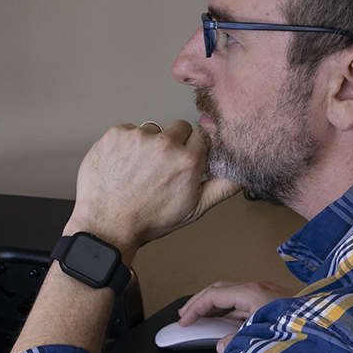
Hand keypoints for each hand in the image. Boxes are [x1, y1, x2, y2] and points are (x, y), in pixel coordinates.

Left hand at [63, 120, 240, 259]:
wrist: (107, 225)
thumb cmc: (149, 220)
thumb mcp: (195, 208)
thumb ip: (225, 186)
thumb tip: (245, 173)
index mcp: (188, 159)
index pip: (201, 135)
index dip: (192, 151)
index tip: (181, 163)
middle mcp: (165, 143)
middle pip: (178, 127)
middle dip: (173, 144)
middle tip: (160, 169)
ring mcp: (138, 137)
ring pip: (152, 129)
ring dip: (148, 144)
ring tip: (139, 171)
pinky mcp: (115, 134)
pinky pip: (128, 130)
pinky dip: (126, 145)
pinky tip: (123, 165)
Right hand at [177, 280, 296, 352]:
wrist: (333, 324)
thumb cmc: (302, 325)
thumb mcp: (263, 337)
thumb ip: (238, 343)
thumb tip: (223, 347)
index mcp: (252, 293)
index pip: (213, 295)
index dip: (194, 308)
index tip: (184, 321)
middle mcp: (258, 289)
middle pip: (220, 290)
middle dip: (200, 302)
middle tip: (186, 316)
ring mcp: (267, 294)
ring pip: (232, 296)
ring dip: (215, 307)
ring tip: (203, 321)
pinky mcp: (275, 303)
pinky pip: (244, 303)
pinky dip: (231, 313)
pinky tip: (230, 327)